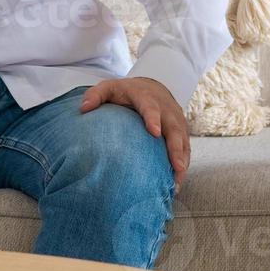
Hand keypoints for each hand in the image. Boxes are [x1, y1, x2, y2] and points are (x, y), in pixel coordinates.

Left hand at [79, 76, 189, 190]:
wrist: (152, 87)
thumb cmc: (126, 92)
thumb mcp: (109, 88)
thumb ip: (96, 95)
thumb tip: (83, 109)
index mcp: (147, 98)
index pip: (151, 108)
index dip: (153, 119)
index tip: (154, 132)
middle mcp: (166, 109)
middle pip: (174, 129)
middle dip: (176, 148)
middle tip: (176, 166)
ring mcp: (177, 120)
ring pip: (183, 141)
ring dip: (182, 161)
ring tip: (176, 183)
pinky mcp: (182, 131)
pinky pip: (186, 148)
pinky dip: (183, 164)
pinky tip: (176, 182)